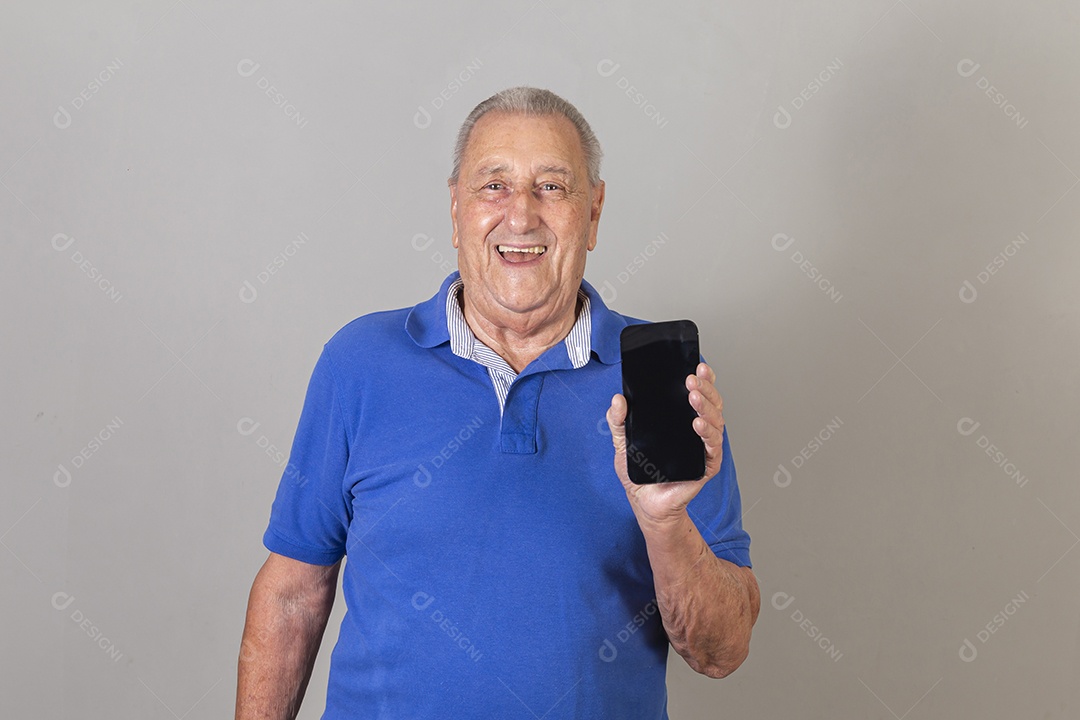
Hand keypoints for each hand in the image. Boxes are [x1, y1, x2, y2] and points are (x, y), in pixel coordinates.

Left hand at [606, 362, 726, 528]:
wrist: (645, 503)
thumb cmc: (640, 474)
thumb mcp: (623, 443)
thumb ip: (618, 421)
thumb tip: (617, 400)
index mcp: (682, 420)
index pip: (698, 394)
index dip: (703, 378)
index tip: (697, 365)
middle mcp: (697, 430)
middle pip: (711, 402)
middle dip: (705, 388)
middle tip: (692, 379)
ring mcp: (704, 446)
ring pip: (715, 420)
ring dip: (706, 406)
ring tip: (694, 397)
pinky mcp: (707, 464)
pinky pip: (712, 445)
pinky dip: (708, 433)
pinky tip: (697, 424)